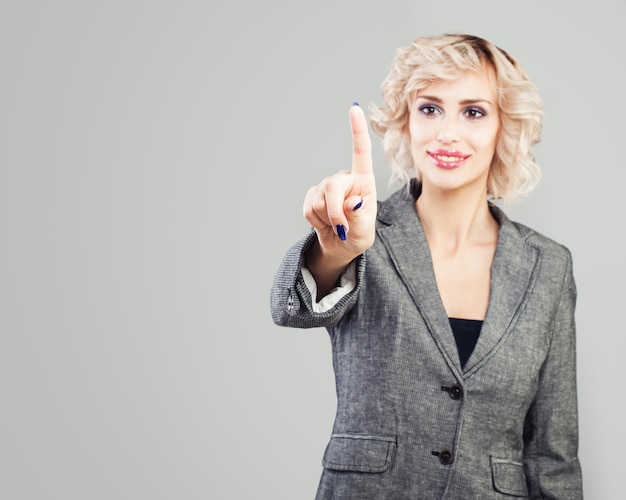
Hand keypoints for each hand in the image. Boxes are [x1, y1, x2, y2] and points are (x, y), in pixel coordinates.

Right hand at [304, 104, 376, 264]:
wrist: (340, 246)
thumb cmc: (358, 235)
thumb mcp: (365, 231)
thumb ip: (359, 217)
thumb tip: (352, 202)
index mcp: (364, 181)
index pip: (361, 152)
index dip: (357, 131)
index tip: (354, 109)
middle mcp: (345, 180)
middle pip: (331, 186)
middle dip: (334, 211)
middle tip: (342, 228)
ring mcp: (327, 187)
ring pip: (319, 200)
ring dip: (327, 219)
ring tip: (337, 225)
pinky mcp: (312, 196)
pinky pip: (309, 209)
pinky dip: (317, 221)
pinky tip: (325, 223)